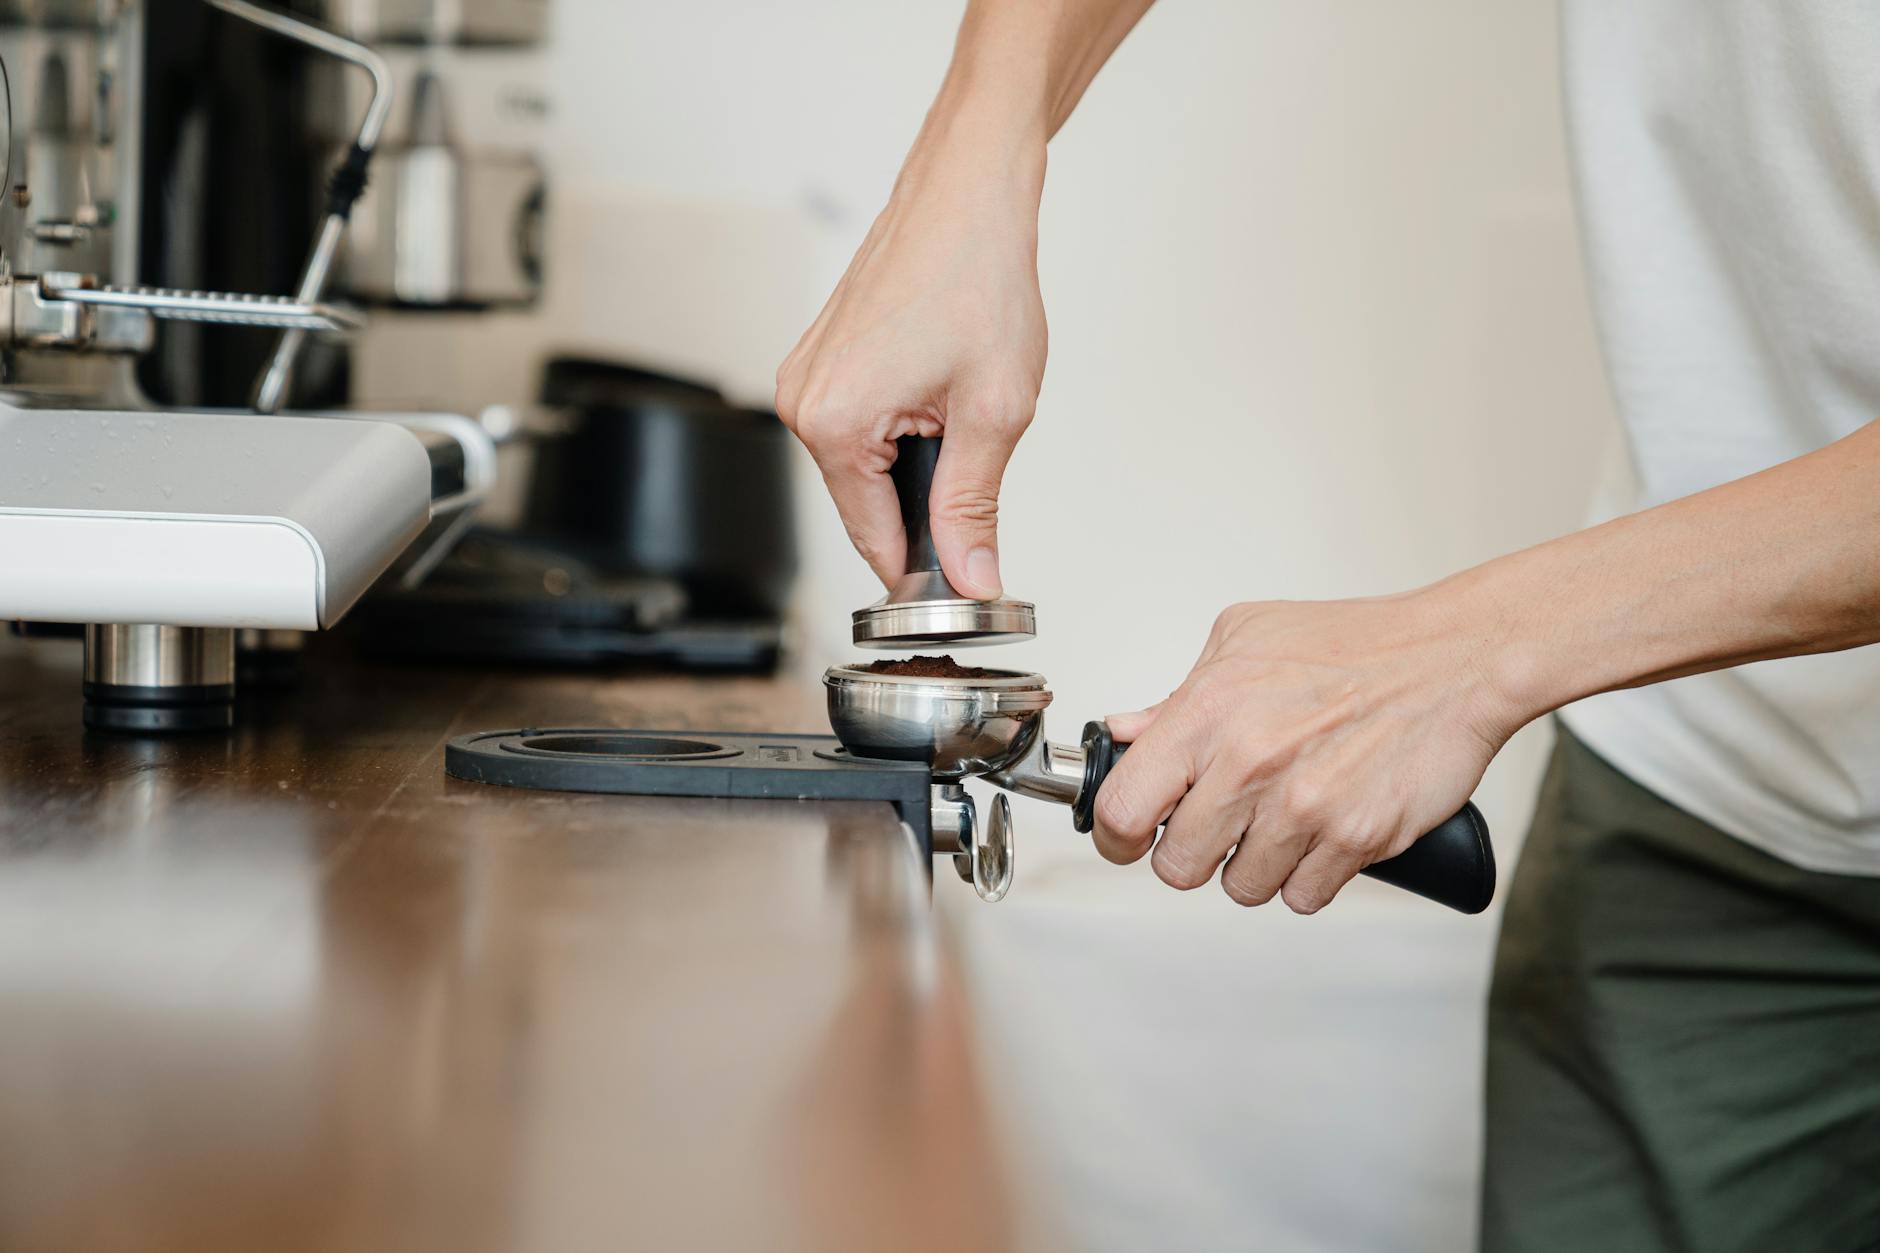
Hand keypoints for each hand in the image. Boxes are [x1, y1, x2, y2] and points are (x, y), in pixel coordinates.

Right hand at [775, 126, 1046, 598]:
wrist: (967, 196)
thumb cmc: (977, 277)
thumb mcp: (993, 412)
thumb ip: (974, 507)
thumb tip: (971, 575)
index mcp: (834, 425)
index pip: (874, 541)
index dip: (927, 568)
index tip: (968, 576)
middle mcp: (802, 402)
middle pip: (867, 506)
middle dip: (925, 502)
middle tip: (980, 453)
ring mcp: (804, 378)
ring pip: (865, 467)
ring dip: (916, 460)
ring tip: (960, 402)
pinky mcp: (819, 360)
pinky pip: (860, 426)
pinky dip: (902, 426)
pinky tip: (937, 384)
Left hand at [1091, 592, 1521, 912]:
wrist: (1456, 658)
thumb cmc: (1356, 644)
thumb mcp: (1245, 639)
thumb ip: (1178, 696)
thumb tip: (1127, 735)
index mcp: (1208, 712)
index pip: (1122, 809)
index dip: (1118, 835)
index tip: (1132, 836)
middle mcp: (1249, 764)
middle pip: (1178, 868)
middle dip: (1194, 853)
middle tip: (1221, 824)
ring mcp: (1304, 808)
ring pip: (1242, 888)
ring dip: (1256, 865)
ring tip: (1282, 819)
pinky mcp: (1356, 839)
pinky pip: (1303, 896)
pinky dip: (1310, 875)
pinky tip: (1321, 832)